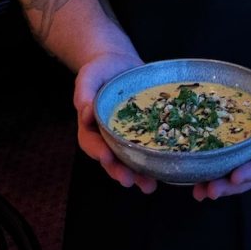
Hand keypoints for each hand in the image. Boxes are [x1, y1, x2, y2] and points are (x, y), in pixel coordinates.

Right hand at [73, 51, 157, 193]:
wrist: (119, 63)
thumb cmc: (100, 70)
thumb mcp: (89, 75)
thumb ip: (83, 91)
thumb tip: (85, 111)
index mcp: (90, 126)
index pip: (91, 143)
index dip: (98, 152)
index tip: (106, 157)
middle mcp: (107, 136)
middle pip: (111, 159)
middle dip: (120, 171)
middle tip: (129, 181)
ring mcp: (126, 136)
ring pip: (130, 159)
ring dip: (139, 174)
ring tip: (149, 186)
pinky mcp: (144, 132)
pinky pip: (149, 148)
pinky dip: (156, 160)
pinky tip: (167, 168)